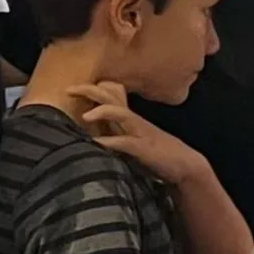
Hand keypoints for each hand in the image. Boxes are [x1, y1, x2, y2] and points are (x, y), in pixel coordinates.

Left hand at [75, 83, 207, 186]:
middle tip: (69, 90)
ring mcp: (140, 133)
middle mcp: (133, 121)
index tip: (70, 88)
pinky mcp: (144, 149)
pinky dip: (112, 142)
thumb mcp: (133, 138)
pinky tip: (98, 143)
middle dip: (89, 91)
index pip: (109, 95)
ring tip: (85, 116)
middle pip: (111, 97)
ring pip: (121, 114)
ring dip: (103, 112)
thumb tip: (95, 133)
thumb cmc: (156, 153)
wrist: (184, 165)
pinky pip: (127, 142)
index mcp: (129, 119)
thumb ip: (117, 132)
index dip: (90, 89)